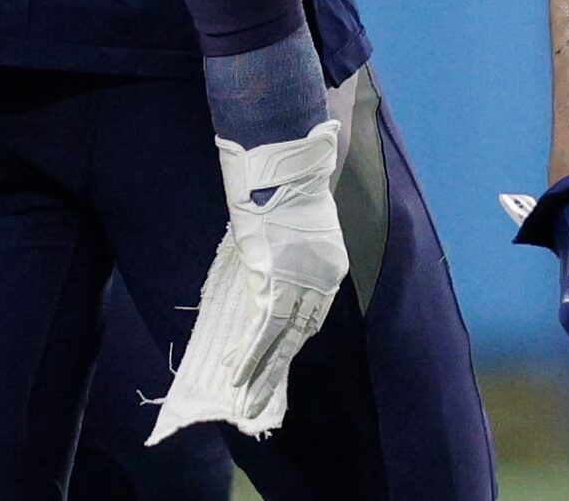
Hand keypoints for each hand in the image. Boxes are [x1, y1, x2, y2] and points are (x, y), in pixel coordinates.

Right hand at [150, 122, 349, 441]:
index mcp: (331, 266)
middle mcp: (322, 279)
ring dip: (260, 371)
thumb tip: (268, 275)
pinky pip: (265, 328)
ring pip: (282, 340)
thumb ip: (287, 256)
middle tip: (259, 400)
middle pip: (299, 334)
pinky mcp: (276, 281)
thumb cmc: (287, 188)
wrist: (284, 167)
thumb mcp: (296, 227)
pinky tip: (237, 373)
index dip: (290, 342)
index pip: (311, 316)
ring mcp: (301, 282)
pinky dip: (250, 352)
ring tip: (245, 399)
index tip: (276, 363)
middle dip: (277, 369)